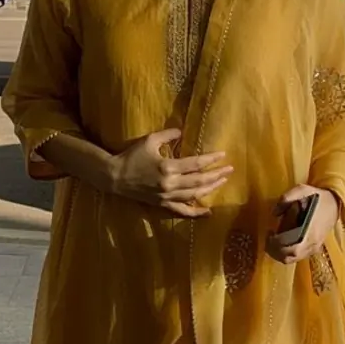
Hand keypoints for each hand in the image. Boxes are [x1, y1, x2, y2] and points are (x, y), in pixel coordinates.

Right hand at [110, 128, 231, 217]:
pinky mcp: (162, 205)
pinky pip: (182, 211)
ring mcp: (167, 196)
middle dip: (216, 174)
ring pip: (194, 195)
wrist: (114, 177)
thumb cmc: (131, 156)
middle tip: (230, 170)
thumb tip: (182, 131)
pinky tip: (208, 212)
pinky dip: (195, 213)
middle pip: (199, 180)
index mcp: (168, 167)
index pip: (196, 163)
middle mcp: (170, 184)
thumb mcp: (149, 140)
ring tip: (222, 182)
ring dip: (210, 189)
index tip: (223, 156)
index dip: (211, 159)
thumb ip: (167, 135)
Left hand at [267, 184, 338, 264]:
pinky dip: (285, 254)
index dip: (277, 246)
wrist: (335, 203)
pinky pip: (297, 257)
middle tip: (268, 239)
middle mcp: (313, 243)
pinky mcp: (313, 248)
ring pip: (292, 259)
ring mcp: (314, 247)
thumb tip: (274, 212)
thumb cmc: (318, 197)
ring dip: (279, 254)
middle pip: (290, 258)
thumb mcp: (303, 189)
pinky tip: (280, 243)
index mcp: (311, 232)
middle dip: (274, 251)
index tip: (269, 234)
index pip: (293, 249)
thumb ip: (287, 197)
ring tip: (272, 241)